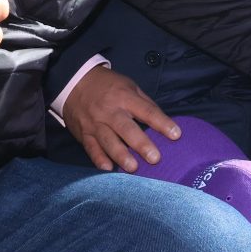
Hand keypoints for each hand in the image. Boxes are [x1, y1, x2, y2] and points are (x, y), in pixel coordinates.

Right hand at [63, 65, 180, 172]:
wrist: (74, 82)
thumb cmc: (108, 86)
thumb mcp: (130, 86)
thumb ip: (146, 104)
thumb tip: (163, 121)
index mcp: (125, 98)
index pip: (147, 111)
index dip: (162, 123)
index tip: (176, 134)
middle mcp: (110, 111)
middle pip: (127, 129)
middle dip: (141, 144)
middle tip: (155, 158)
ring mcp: (96, 123)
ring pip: (108, 141)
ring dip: (121, 155)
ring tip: (133, 168)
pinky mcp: (84, 133)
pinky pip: (91, 148)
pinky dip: (99, 159)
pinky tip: (108, 169)